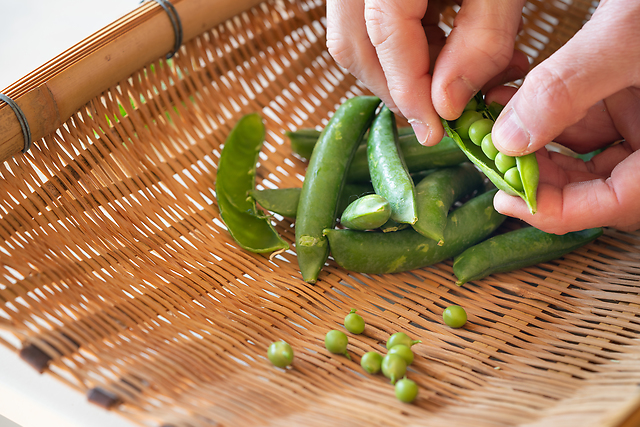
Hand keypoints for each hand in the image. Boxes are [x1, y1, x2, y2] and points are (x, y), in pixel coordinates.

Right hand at [326, 0, 528, 145]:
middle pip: (353, 47)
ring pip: (354, 38)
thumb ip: (480, 41)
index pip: (386, 45)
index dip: (411, 95)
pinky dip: (398, 45)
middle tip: (434, 114)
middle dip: (394, 89)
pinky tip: (441, 47)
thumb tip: (446, 105)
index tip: (436, 132)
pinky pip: (366, 22)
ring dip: (396, 69)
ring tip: (449, 78)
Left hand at [490, 0, 639, 233]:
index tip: (506, 199)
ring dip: (537, 146)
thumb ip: (567, 89)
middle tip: (492, 162)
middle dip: (541, 177)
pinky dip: (549, 116)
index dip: (558, 211)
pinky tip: (512, 100)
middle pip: (599, 186)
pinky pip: (588, 123)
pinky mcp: (632, 100)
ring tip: (492, 126)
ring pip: (588, 156)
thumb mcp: (627, 39)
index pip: (619, 203)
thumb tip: (507, 141)